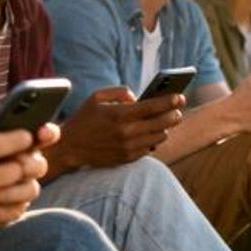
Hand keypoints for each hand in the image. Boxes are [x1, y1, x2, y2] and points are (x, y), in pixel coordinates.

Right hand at [55, 86, 183, 168]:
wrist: (70, 148)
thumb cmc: (84, 119)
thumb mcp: (96, 97)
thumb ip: (119, 92)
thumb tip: (137, 98)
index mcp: (120, 114)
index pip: (153, 107)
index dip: (170, 101)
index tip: (181, 97)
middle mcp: (127, 132)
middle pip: (162, 123)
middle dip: (174, 115)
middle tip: (178, 110)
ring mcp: (128, 147)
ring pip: (159, 137)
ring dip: (165, 128)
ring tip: (164, 121)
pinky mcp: (128, 158)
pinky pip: (150, 149)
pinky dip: (153, 140)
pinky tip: (151, 134)